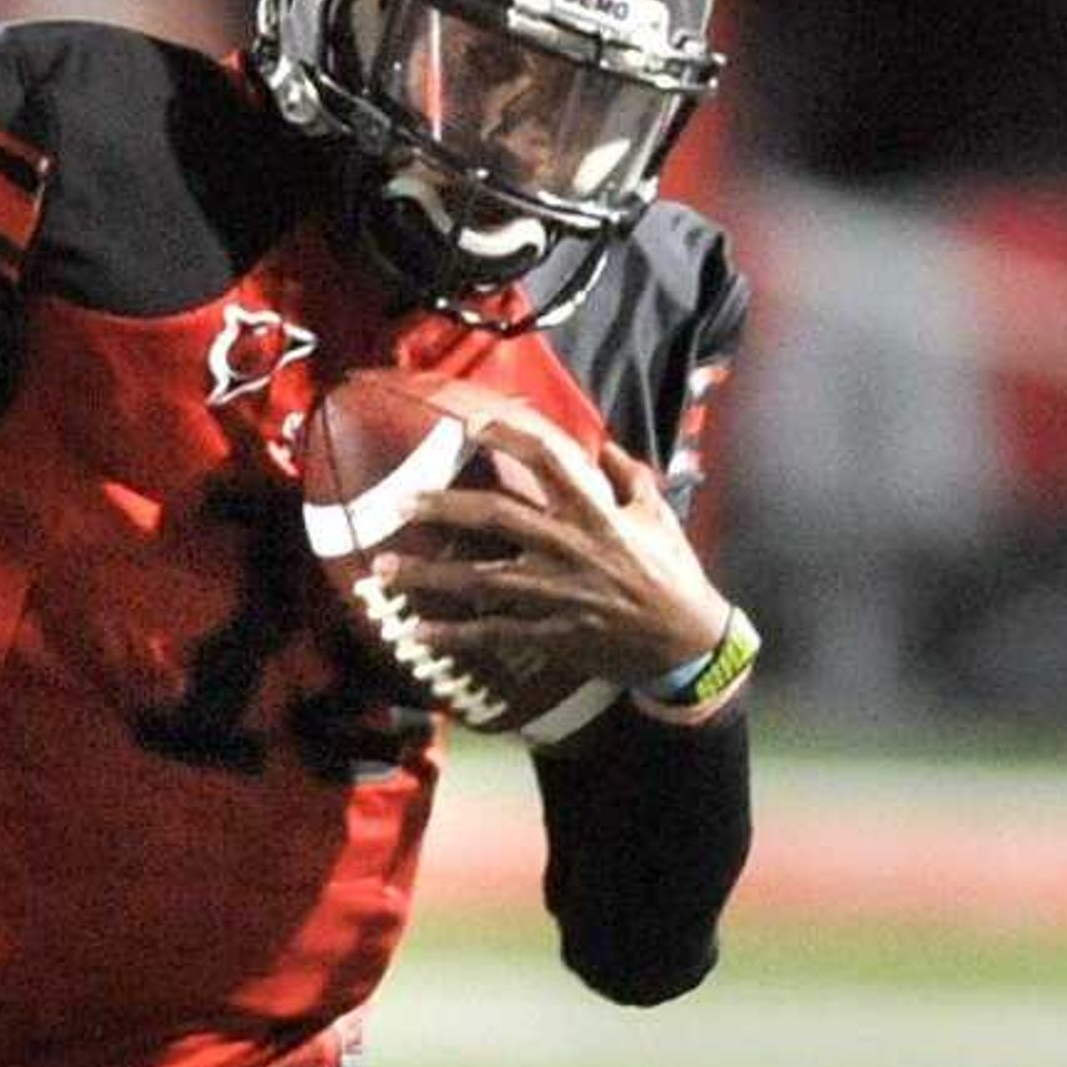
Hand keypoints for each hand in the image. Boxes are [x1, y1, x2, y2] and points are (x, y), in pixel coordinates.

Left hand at [374, 400, 731, 691]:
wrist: (686, 641)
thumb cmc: (672, 573)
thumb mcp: (657, 514)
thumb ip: (627, 476)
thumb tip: (603, 445)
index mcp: (596, 512)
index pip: (549, 460)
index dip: (509, 437)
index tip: (471, 425)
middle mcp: (570, 547)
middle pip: (495, 516)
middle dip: (442, 507)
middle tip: (399, 501)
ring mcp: (556, 594)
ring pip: (479, 580)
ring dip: (426, 577)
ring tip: (380, 570)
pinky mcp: (550, 635)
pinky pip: (491, 634)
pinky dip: (451, 636)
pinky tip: (414, 634)